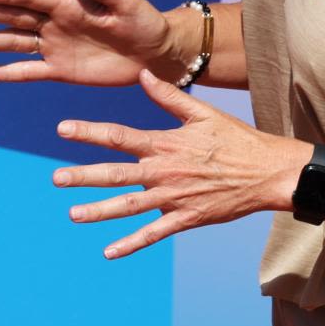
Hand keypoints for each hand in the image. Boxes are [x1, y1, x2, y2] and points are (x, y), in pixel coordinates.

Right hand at [0, 0, 181, 85]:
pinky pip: (26, 72)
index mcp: (68, 1)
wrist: (154, 53)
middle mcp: (54, 22)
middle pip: (15, 16)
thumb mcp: (126, 1)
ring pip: (15, 43)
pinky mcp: (59, 71)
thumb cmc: (144, 20)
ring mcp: (54, 46)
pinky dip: (4, 73)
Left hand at [54, 70, 311, 257]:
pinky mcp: (186, 218)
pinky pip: (154, 233)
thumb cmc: (236, 139)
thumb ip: (169, 97)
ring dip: (100, 210)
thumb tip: (143, 74)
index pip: (119, 136)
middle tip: (56, 178)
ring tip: (72, 214)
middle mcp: (165, 171)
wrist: (269, 172)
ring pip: (130, 205)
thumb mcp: (202, 113)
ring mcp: (174, 197)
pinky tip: (108, 252)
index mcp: (166, 143)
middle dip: (84, 176)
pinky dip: (131, 243)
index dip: (89, 132)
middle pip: (116, 174)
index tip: (62, 129)